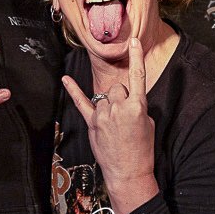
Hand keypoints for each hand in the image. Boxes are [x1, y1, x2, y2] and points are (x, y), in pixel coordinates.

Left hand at [63, 38, 158, 213]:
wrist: (129, 172)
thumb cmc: (142, 149)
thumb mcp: (148, 123)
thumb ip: (137, 106)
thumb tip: (126, 99)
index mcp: (138, 106)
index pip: (138, 76)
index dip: (136, 57)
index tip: (134, 41)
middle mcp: (119, 107)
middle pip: (117, 88)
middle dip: (121, 97)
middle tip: (125, 117)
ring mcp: (104, 115)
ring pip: (104, 97)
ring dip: (108, 105)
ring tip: (115, 124)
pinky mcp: (92, 123)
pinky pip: (81, 103)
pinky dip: (73, 90)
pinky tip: (66, 79)